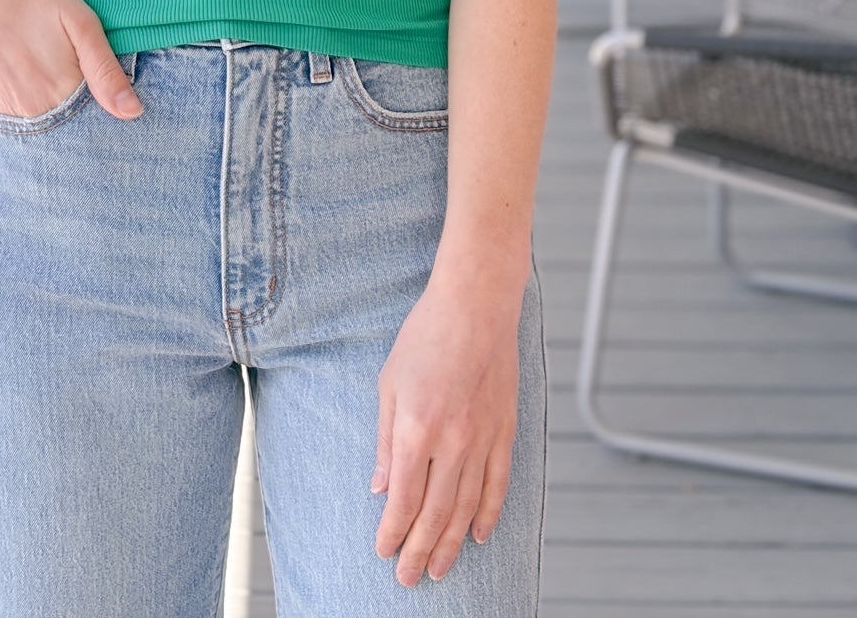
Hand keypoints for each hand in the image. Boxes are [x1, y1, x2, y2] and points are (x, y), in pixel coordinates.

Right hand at [0, 0, 142, 120]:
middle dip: (85, 114)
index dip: (108, 107)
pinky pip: (23, 121)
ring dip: (60, 112)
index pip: (99, 122)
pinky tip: (36, 79)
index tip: (107, 88)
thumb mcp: (80, 22)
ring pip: (49, 128)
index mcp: (64, 91)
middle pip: (73, 129)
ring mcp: (11, 113)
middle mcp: (37, 112)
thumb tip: (133, 113)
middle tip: (78, 74)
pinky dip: (36, 108)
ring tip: (55, 71)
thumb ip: (105, 70)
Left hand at [370, 273, 521, 586]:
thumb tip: (380, 489)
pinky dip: (488, 515)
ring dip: (451, 544)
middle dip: (419, 552)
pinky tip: (478, 536)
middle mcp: (451, 443)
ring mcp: (482, 440)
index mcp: (415, 430)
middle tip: (409, 579)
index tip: (384, 552)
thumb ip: (385, 440)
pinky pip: (498, 485)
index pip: (403, 500)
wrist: (475, 305)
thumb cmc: (425, 337)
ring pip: (467, 509)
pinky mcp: (505, 431)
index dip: (393, 533)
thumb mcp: (389, 384)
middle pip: (434, 514)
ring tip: (440, 570)